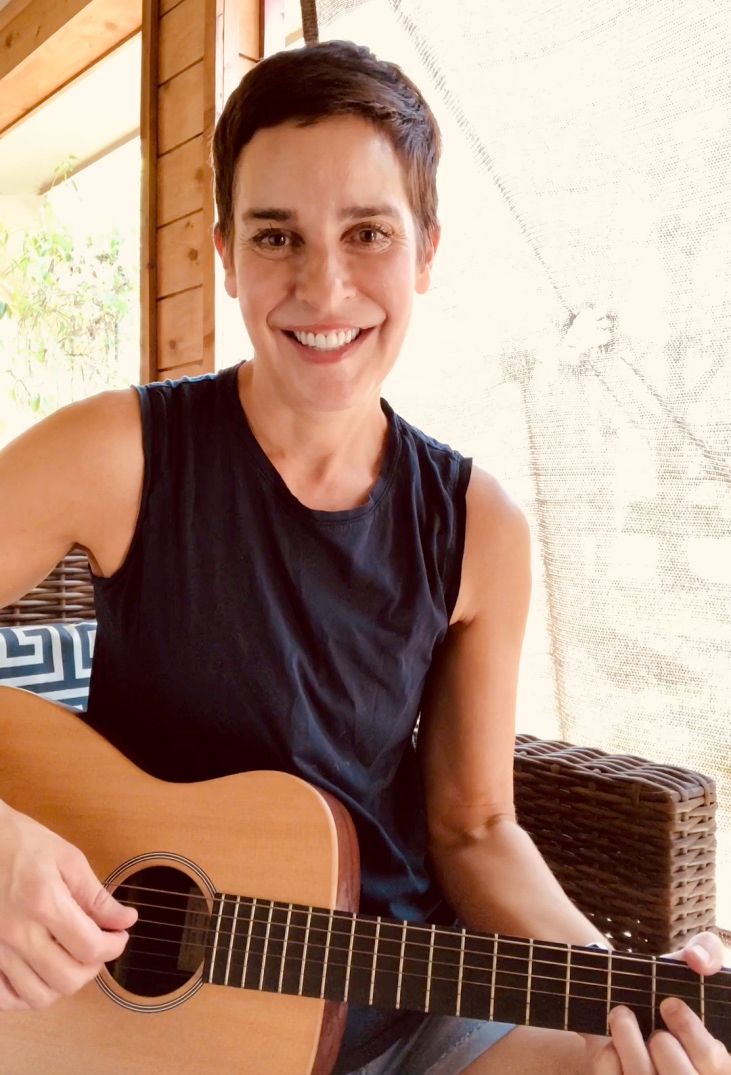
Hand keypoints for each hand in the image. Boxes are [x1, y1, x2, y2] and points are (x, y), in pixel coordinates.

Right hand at [0, 803, 136, 1010]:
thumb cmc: (21, 844)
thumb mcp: (67, 858)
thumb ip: (96, 896)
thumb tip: (126, 920)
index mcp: (43, 903)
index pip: (90, 948)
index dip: (114, 947)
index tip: (119, 935)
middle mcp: (17, 933)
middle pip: (67, 979)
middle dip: (93, 967)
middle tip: (98, 946)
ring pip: (38, 996)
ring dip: (63, 983)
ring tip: (70, 959)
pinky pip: (6, 999)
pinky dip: (27, 996)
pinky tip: (39, 974)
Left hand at [588, 933, 729, 1073]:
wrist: (630, 1005)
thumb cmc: (666, 990)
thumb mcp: (687, 969)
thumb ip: (706, 951)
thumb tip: (698, 959)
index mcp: (715, 1060)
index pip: (712, 1059)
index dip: (689, 1030)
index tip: (668, 1003)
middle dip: (658, 1042)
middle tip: (635, 1012)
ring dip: (627, 1041)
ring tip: (621, 1016)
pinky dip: (608, 1059)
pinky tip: (610, 1043)